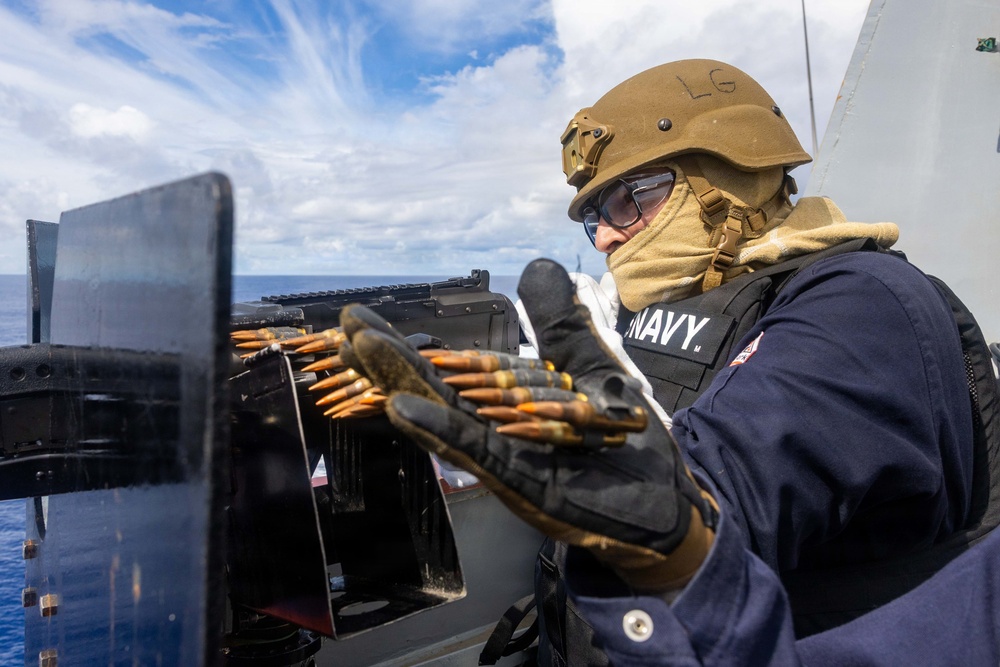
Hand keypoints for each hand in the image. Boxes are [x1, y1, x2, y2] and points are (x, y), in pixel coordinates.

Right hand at [342, 259, 717, 591]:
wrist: (667, 506)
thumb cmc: (624, 446)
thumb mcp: (591, 371)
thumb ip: (560, 326)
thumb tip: (536, 267)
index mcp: (504, 409)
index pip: (447, 372)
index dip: (407, 347)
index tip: (363, 319)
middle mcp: (495, 435)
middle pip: (432, 392)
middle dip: (388, 359)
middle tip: (344, 326)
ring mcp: (506, 460)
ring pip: (444, 417)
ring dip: (401, 383)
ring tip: (361, 349)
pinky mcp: (526, 483)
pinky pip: (478, 453)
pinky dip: (442, 431)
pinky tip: (406, 410)